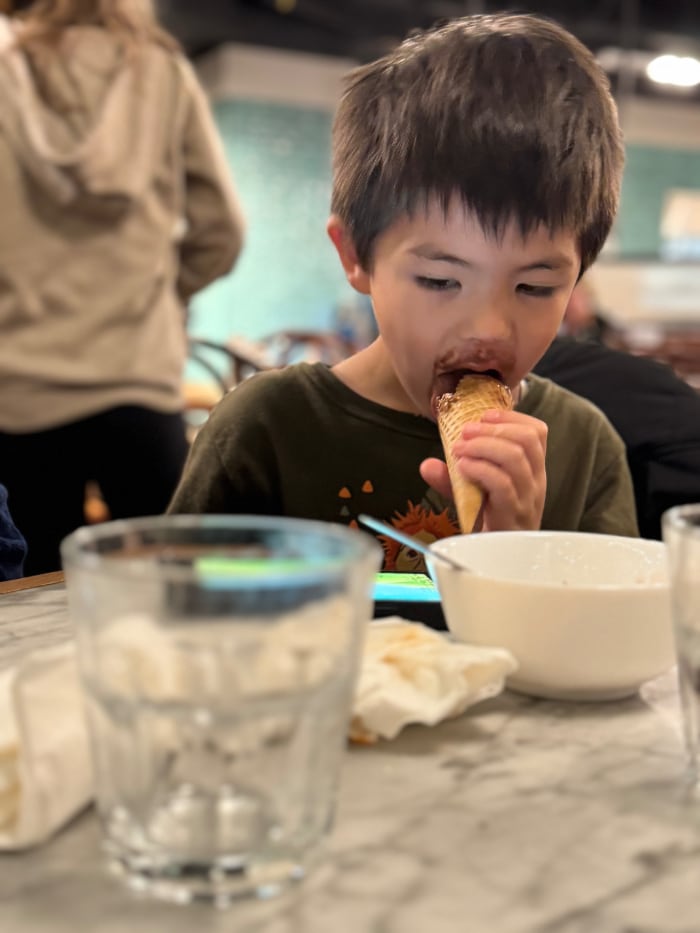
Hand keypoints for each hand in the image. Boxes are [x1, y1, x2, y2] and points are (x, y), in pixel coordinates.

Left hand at [421, 409, 547, 530]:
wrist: (497, 558)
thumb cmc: (489, 521)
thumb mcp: (472, 492)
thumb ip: (452, 477)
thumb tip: (427, 465)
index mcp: (532, 469)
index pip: (537, 432)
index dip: (512, 417)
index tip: (484, 415)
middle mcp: (535, 481)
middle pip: (527, 439)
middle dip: (493, 428)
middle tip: (465, 432)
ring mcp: (527, 498)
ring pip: (515, 457)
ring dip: (483, 445)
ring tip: (459, 449)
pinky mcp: (513, 513)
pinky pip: (502, 483)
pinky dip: (480, 468)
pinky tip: (463, 467)